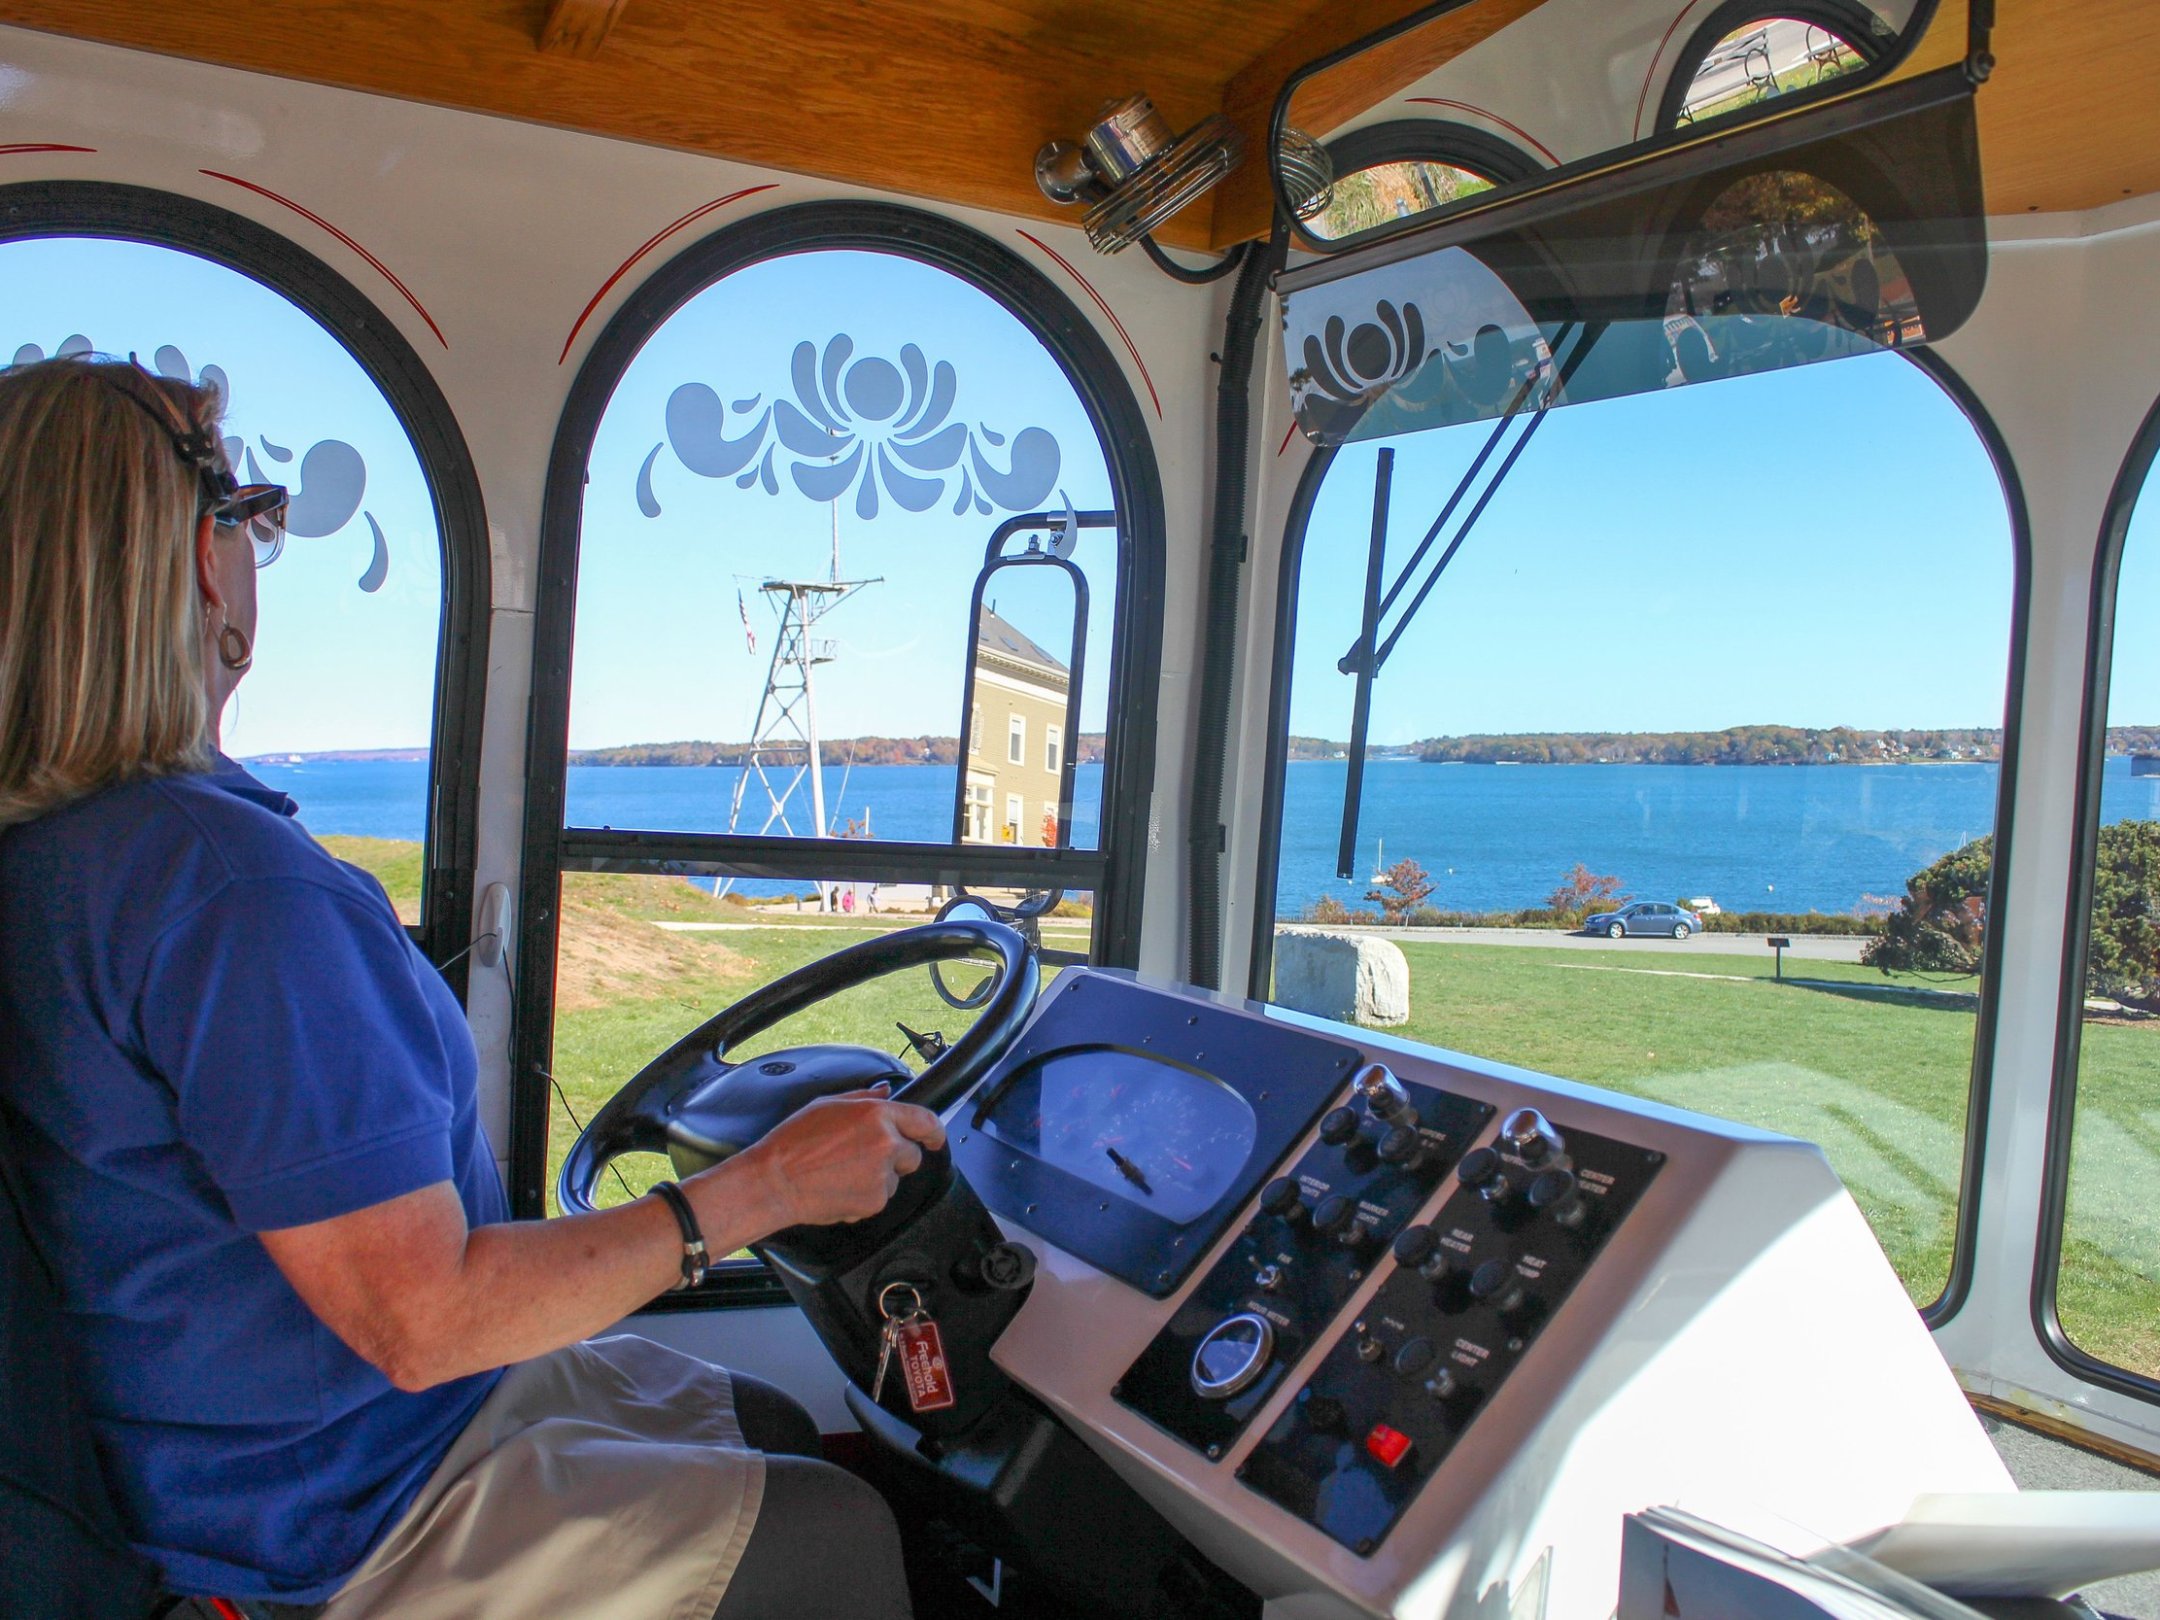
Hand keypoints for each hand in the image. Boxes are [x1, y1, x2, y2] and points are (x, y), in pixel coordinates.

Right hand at [721, 1087, 947, 1230]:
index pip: (925, 1121)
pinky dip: (865, 1196)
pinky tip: (840, 1186)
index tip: (935, 1138)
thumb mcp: (828, 1105)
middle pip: (912, 1154)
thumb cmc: (794, 1141)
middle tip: (862, 1157)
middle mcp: (886, 1144)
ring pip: (895, 1178)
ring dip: (878, 1177)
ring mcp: (882, 1175)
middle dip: (896, 1157)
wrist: (775, 1181)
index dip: (934, 1131)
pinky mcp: (875, 1201)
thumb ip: (864, 1098)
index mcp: (877, 1115)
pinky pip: (880, 1198)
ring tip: (842, 1172)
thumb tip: (886, 1092)